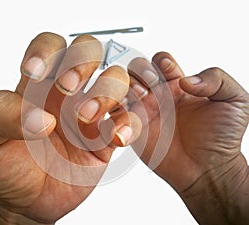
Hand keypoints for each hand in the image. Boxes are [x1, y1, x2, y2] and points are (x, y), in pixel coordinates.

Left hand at [0, 33, 140, 224]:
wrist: (22, 202)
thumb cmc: (1, 167)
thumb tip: (41, 117)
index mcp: (36, 87)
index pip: (50, 45)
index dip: (47, 50)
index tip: (33, 74)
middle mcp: (67, 95)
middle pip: (89, 50)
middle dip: (81, 61)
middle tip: (66, 87)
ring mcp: (89, 115)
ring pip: (116, 79)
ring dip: (107, 91)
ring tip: (85, 117)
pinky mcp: (105, 139)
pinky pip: (129, 120)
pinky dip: (128, 124)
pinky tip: (114, 138)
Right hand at [128, 52, 248, 223]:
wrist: (209, 169)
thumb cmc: (223, 137)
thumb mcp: (235, 100)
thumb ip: (216, 79)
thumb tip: (186, 79)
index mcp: (178, 85)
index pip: (161, 61)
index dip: (162, 62)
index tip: (169, 72)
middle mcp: (159, 96)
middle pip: (137, 69)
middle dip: (140, 71)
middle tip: (151, 84)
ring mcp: (145, 112)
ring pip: (123, 88)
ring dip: (128, 88)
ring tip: (142, 98)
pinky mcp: (134, 129)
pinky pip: (117, 115)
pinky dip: (117, 112)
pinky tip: (131, 114)